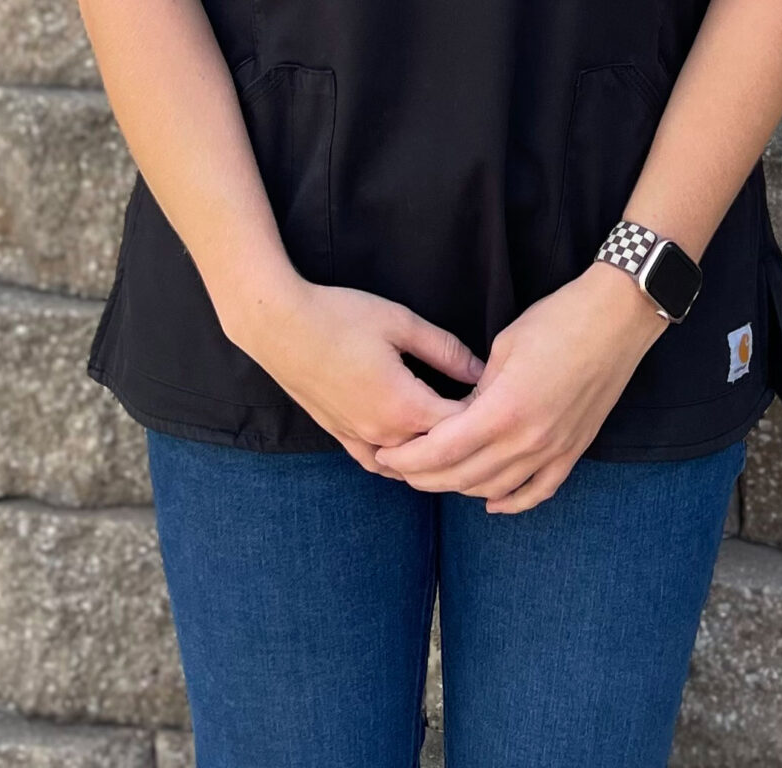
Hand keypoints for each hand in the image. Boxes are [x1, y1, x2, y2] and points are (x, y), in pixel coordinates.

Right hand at [236, 279, 487, 473]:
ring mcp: (359, 438)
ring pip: (408, 465)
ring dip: (433, 456)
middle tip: (488, 421)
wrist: (279, 325)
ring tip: (456, 439)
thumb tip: (481, 371)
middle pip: (438, 453)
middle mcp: (383, 432)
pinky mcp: (340, 435)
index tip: (501, 399)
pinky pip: (377, 462)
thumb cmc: (340, 316)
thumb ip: (445, 350)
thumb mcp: (401, 323)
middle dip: (465, 440)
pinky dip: (399, 461)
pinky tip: (412, 451)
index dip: (485, 415)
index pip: (461, 427)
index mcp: (404, 404)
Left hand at [370, 261, 667, 512]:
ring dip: (460, 488)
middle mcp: (529, 440)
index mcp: (504, 409)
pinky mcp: (574, 451)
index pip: (443, 450)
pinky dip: (511, 502)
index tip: (387, 455)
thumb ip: (477, 390)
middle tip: (400, 468)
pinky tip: (491, 502)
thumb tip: (457, 416)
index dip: (409, 459)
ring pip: (495, 489)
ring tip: (434, 477)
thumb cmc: (558, 320)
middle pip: (463, 476)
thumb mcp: (504, 347)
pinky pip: (538, 491)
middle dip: (424, 477)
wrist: (617, 318)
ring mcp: (555, 450)